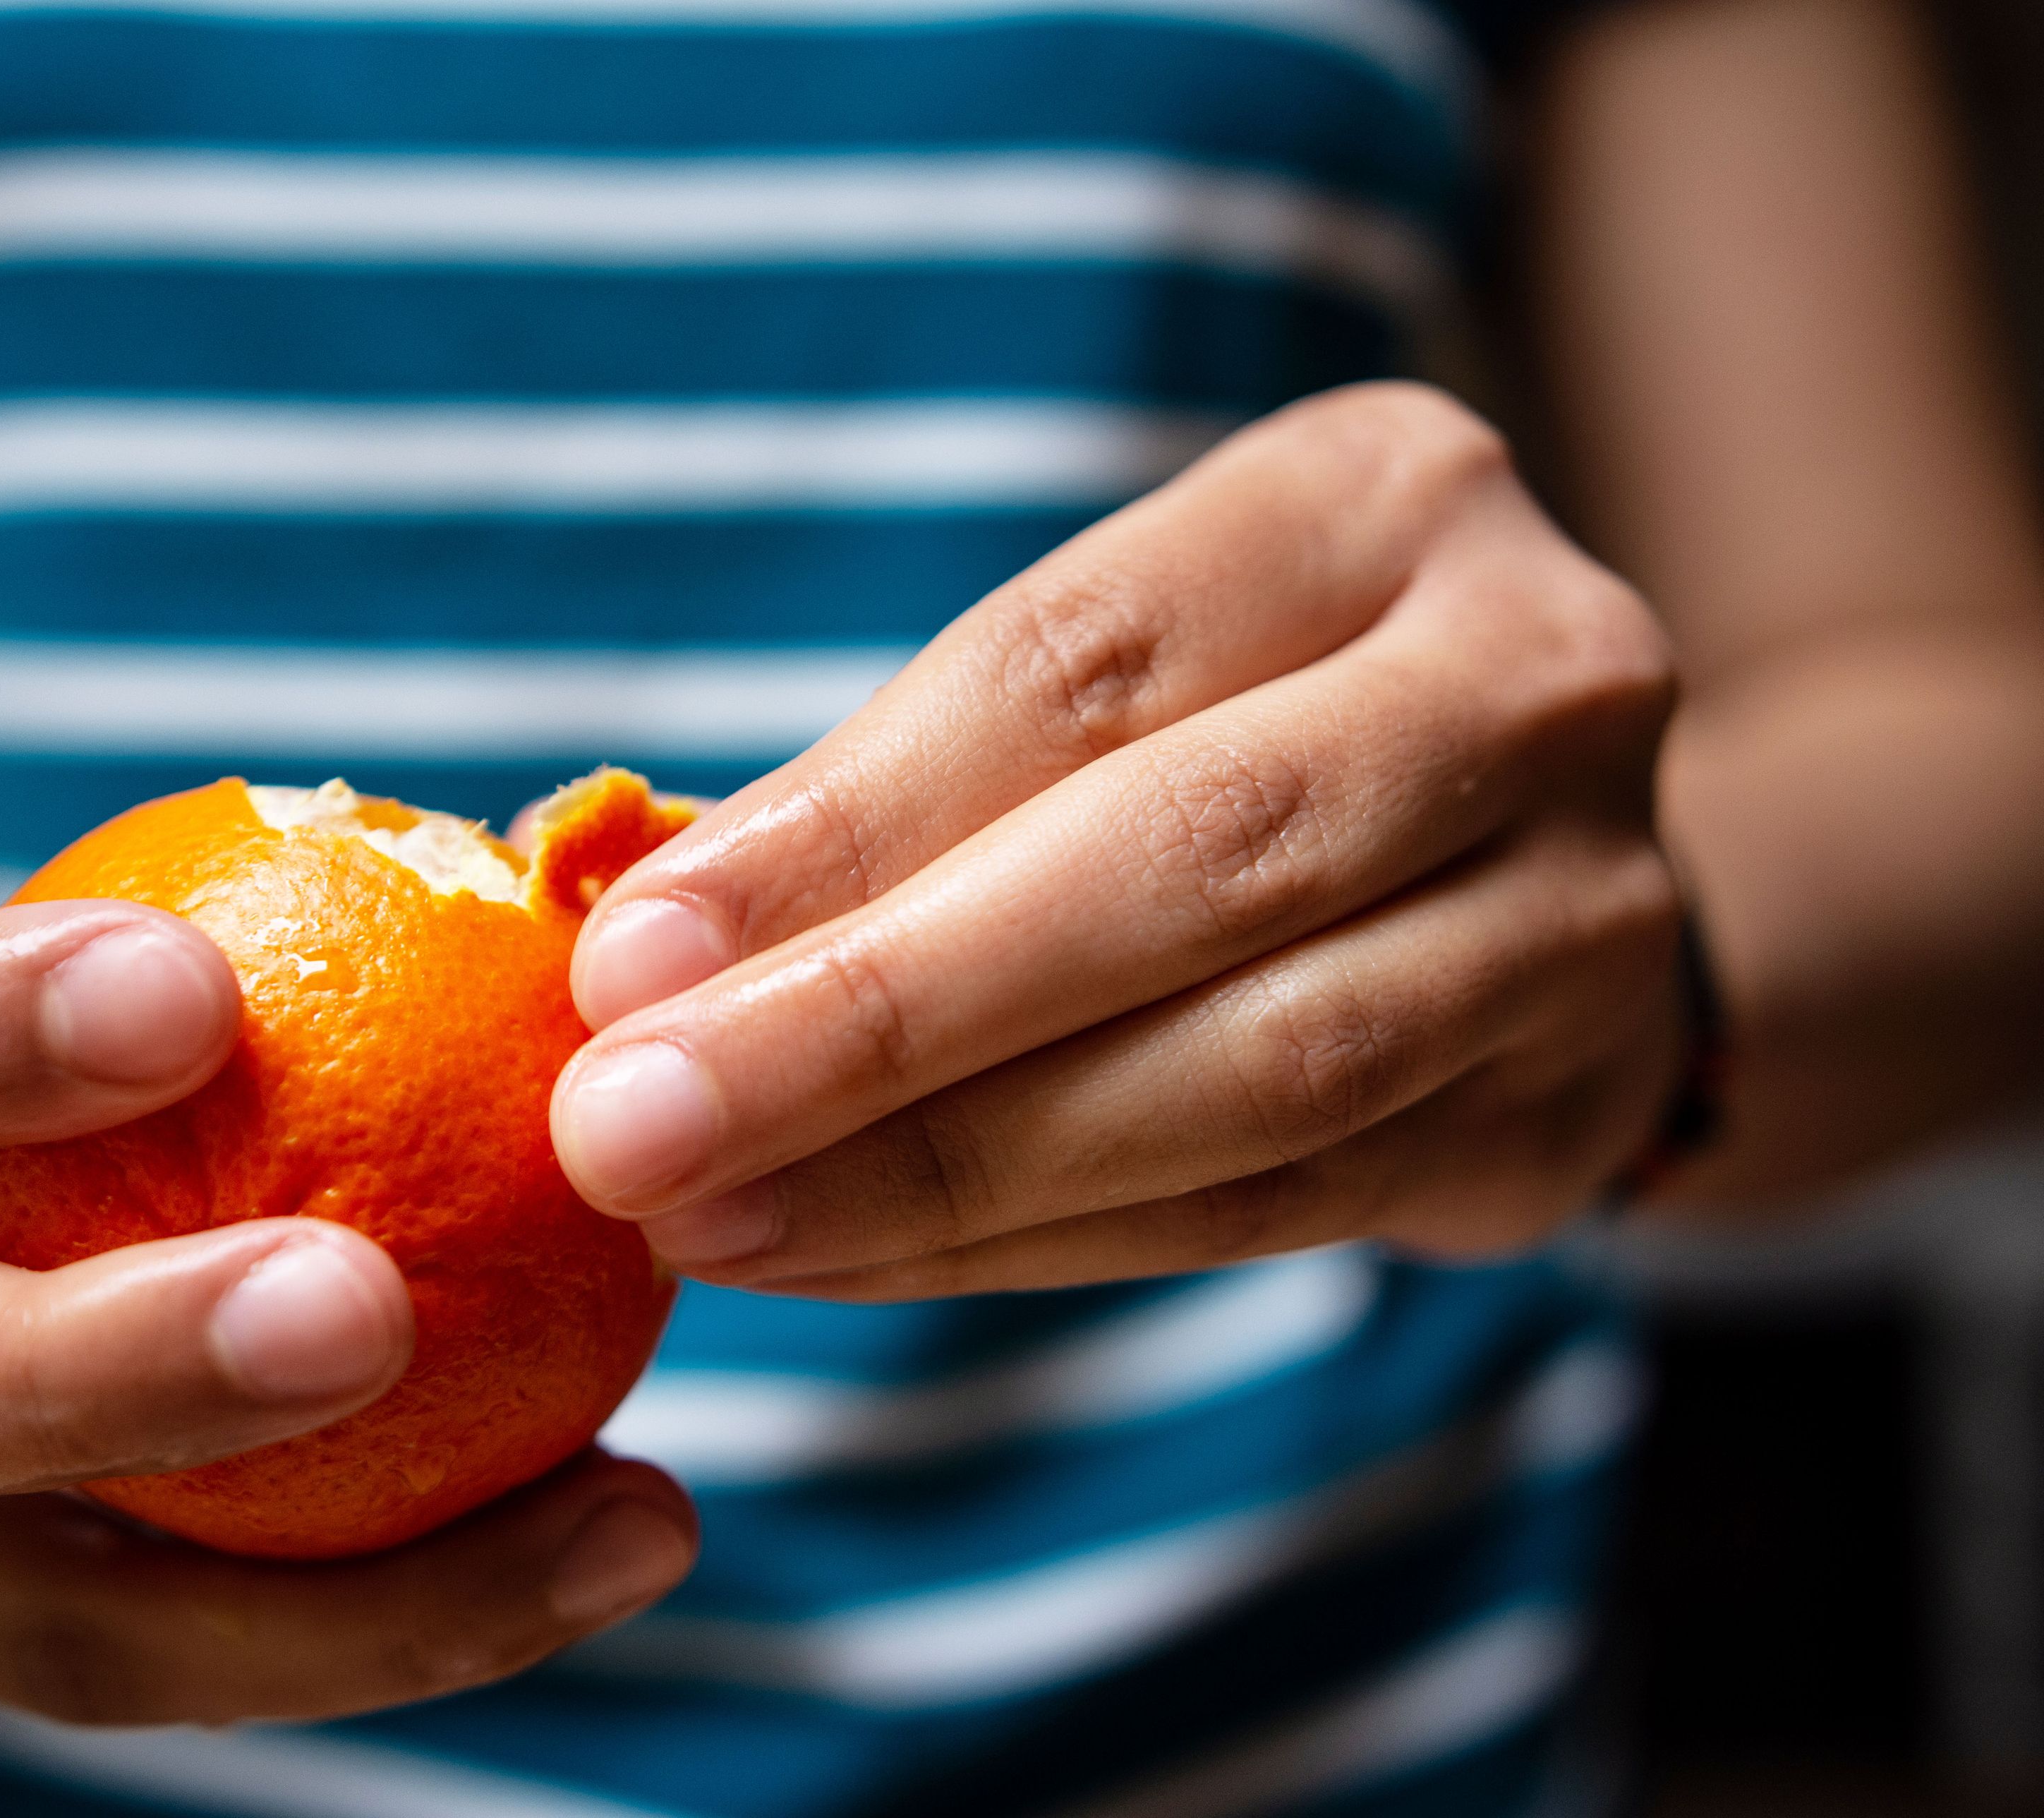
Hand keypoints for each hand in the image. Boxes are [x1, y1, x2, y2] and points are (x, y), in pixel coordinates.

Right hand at [0, 902, 696, 1723]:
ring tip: (617, 1511)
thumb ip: (225, 927)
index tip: (187, 990)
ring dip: (341, 1597)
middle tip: (360, 1309)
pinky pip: (188, 1666)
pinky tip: (614, 1536)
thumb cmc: (1, 1012)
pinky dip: (409, 1619)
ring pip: (42, 1621)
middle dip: (101, 1370)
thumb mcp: (38, 931)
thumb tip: (576, 873)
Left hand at [550, 384, 1686, 1297]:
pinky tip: (854, 1260)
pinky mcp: (1567, 1114)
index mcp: (1381, 499)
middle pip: (1186, 860)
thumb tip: (638, 959)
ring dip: (945, 1168)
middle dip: (878, 1015)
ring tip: (715, 1220)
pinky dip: (1038, 1245)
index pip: (1078, 661)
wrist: (1530, 863)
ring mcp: (1588, 910)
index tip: (634, 951)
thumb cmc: (1229, 734)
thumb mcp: (1099, 683)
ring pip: (1254, 1070)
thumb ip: (902, 795)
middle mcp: (1534, 680)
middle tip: (633, 1124)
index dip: (843, 821)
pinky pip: (1273, 1206)